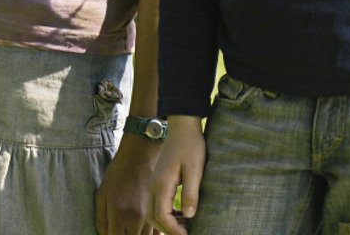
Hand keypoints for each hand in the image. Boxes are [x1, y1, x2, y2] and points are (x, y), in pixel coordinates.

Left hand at [95, 133, 158, 234]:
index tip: (111, 232)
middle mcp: (137, 218)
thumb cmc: (117, 174)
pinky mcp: (159, 210)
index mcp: (119, 214)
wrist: (140, 156)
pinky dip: (150, 234)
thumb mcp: (102, 195)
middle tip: (121, 229)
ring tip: (131, 229)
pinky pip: (157, 232)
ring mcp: (150, 215)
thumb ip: (101, 220)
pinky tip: (143, 230)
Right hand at [149, 117, 204, 233]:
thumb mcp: (195, 169)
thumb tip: (189, 215)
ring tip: (186, 226)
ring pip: (154, 212)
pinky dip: (167, 214)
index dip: (174, 230)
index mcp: (162, 184)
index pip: (162, 216)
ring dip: (167, 223)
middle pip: (154, 218)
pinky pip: (157, 204)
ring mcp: (155, 184)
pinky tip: (182, 214)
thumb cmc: (190, 145)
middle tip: (186, 233)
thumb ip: (191, 193)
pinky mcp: (159, 181)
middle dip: (168, 230)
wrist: (182, 126)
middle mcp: (154, 186)